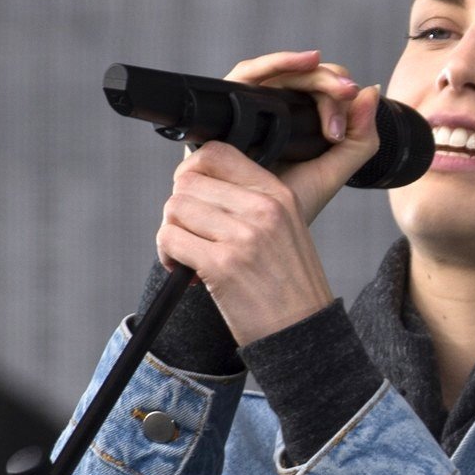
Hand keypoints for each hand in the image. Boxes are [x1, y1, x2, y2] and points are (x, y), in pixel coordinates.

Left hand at [154, 49, 380, 345]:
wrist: (304, 338)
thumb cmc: (292, 287)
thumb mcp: (291, 228)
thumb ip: (264, 193)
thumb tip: (274, 137)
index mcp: (279, 194)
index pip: (215, 154)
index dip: (197, 176)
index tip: (202, 204)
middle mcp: (263, 208)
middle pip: (187, 180)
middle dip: (181, 208)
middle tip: (191, 233)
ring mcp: (243, 235)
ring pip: (175, 208)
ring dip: (174, 234)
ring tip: (190, 255)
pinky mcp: (223, 264)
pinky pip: (172, 239)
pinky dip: (170, 256)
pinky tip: (187, 271)